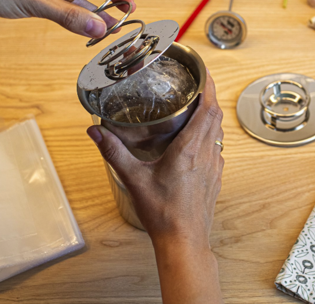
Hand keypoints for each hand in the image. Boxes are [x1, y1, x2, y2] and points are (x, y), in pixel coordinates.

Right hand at [87, 72, 223, 303]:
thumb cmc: (163, 213)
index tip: (204, 73)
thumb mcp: (134, 179)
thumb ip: (114, 152)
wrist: (184, 241)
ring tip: (198, 105)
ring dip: (211, 115)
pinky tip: (197, 139)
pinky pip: (217, 147)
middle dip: (209, 96)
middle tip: (199, 83)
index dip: (209, 87)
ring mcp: (214, 166)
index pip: (207, 110)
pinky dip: (211, 134)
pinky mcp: (215, 177)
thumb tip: (96, 132)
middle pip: (216, 116)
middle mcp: (207, 155)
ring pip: (218, 132)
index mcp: (189, 150)